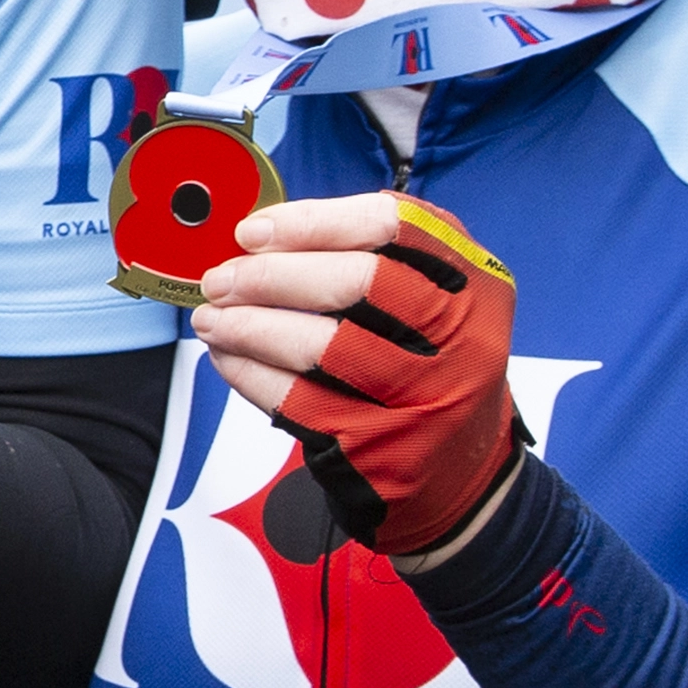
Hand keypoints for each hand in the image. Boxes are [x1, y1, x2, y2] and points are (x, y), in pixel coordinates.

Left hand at [191, 190, 524, 557]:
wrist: (460, 465)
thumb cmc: (430, 365)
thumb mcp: (433, 297)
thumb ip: (367, 257)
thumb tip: (262, 242)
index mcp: (474, 281)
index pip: (390, 226)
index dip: (312, 222)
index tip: (253, 232)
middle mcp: (461, 336)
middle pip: (354, 283)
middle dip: (269, 276)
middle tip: (221, 279)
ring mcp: (425, 395)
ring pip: (320, 346)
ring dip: (249, 327)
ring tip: (213, 318)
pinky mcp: (384, 446)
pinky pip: (299, 402)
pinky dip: (251, 374)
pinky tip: (229, 358)